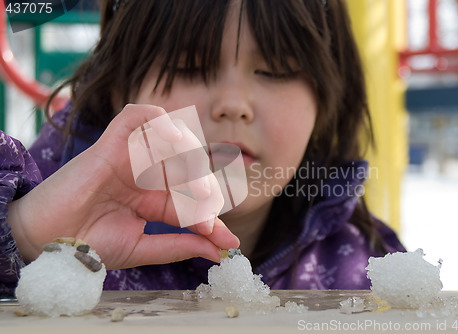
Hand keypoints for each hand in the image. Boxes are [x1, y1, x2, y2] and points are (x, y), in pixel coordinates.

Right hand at [9, 104, 238, 267]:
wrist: (46, 244)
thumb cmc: (88, 246)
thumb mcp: (143, 247)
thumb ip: (181, 245)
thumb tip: (220, 252)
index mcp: (154, 199)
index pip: (193, 198)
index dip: (211, 216)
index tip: (227, 242)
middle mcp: (146, 174)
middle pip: (190, 166)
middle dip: (206, 191)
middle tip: (209, 219)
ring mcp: (130, 156)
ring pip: (173, 139)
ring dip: (192, 161)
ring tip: (199, 192)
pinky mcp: (110, 143)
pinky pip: (138, 116)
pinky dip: (160, 120)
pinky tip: (176, 140)